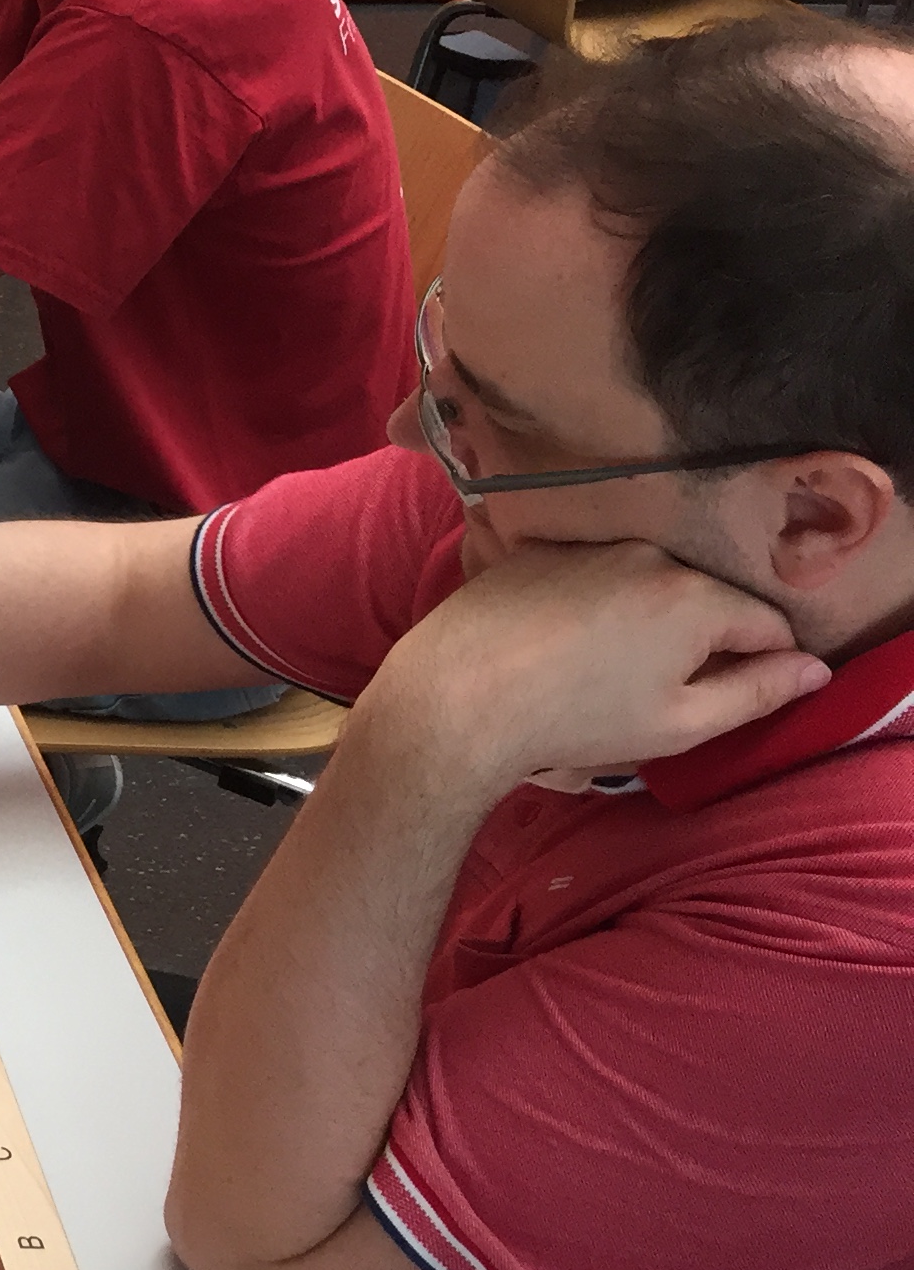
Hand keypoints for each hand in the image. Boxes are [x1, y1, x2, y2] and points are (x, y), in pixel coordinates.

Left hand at [367, 539, 828, 788]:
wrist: (455, 697)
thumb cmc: (573, 720)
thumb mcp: (680, 722)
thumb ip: (758, 692)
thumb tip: (813, 670)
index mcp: (695, 596)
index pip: (767, 624)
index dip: (764, 664)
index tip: (733, 695)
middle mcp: (648, 555)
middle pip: (705, 599)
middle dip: (702, 641)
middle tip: (658, 692)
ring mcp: (587, 547)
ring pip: (646, 585)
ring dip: (644, 622)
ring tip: (601, 674)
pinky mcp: (536, 551)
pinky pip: (590, 577)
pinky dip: (592, 606)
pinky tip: (559, 649)